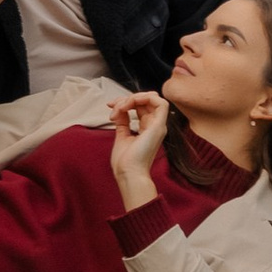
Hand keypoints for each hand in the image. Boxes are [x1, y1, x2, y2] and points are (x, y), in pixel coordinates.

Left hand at [109, 89, 168, 208]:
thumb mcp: (122, 135)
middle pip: (146, 100)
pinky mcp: (159, 126)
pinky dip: (144, 98)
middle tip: (113, 106)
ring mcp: (158, 126)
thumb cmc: (124, 161)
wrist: (128, 173)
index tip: (110, 106)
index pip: (141, 106)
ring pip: (153, 98)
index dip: (126, 101)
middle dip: (127, 98)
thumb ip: (123, 121)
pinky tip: (129, 105)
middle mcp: (155, 125)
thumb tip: (120, 109)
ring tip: (120, 107)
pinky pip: (160, 103)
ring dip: (134, 98)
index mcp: (147, 128)